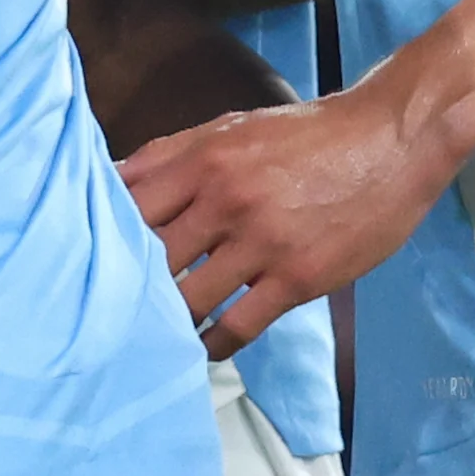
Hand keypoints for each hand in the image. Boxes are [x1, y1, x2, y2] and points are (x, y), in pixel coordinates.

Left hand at [119, 80, 454, 354]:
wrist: (388, 142)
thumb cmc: (306, 135)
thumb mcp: (230, 127)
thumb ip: (170, 154)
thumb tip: (112, 179)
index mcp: (203, 160)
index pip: (129, 205)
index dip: (103, 235)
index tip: (86, 258)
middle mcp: (225, 200)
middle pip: (153, 256)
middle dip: (128, 284)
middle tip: (109, 309)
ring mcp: (262, 243)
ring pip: (190, 297)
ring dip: (167, 320)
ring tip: (148, 336)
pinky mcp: (298, 278)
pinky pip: (241, 324)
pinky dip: (214, 343)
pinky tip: (202, 348)